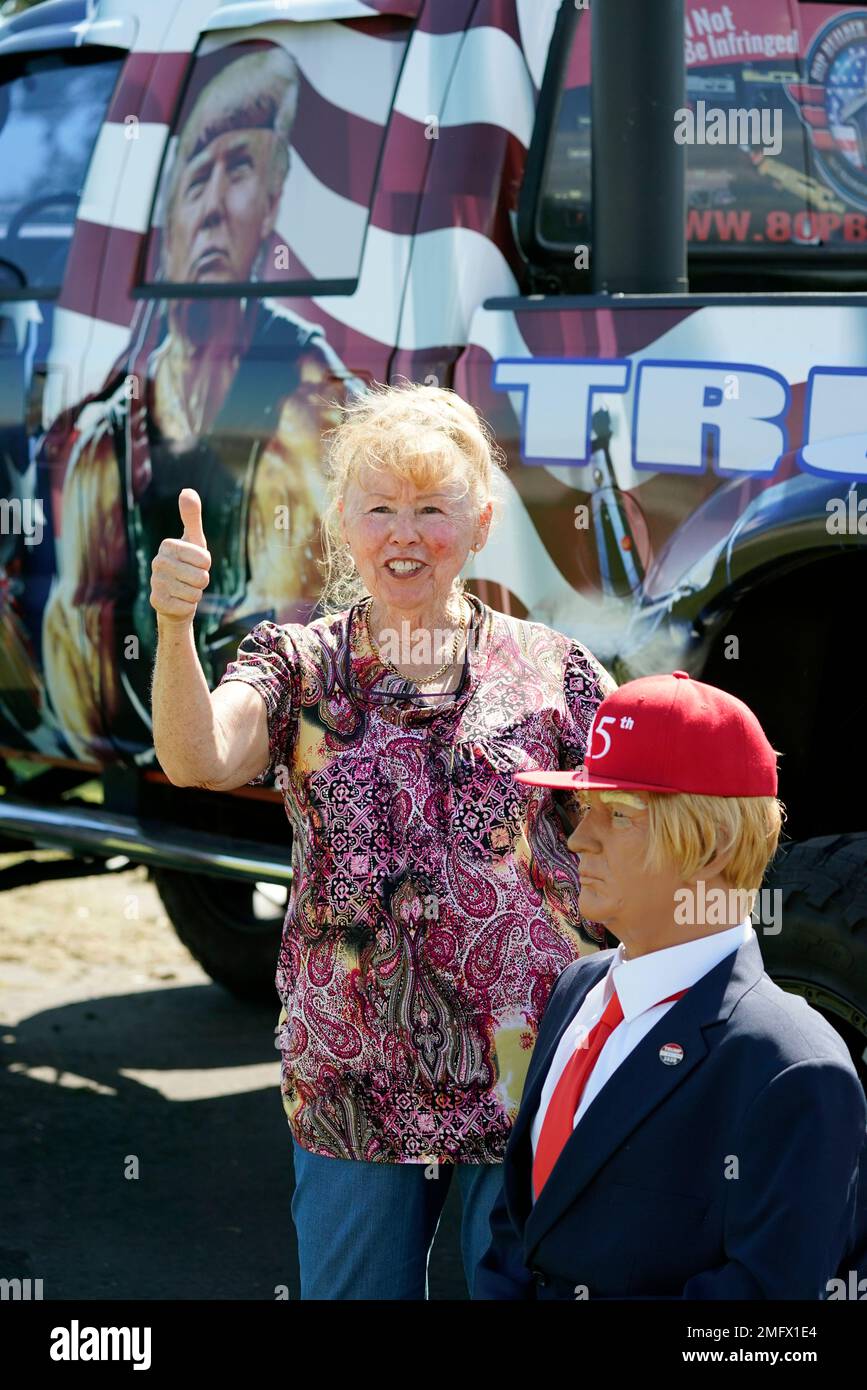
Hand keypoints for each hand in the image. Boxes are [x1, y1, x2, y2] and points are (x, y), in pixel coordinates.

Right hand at [150, 489, 211, 623]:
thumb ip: (192, 516)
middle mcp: (157, 562)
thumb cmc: (188, 565)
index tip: (196, 564)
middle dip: (202, 581)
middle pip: (201, 577)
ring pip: (195, 593)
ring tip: (185, 589)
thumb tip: (187, 490)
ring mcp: (155, 582)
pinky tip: (178, 600)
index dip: (206, 565)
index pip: (204, 559)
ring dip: (195, 593)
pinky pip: (187, 606)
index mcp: (168, 545)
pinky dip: (187, 606)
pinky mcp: (157, 602)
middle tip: (190, 578)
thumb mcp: (194, 541)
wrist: (175, 597)